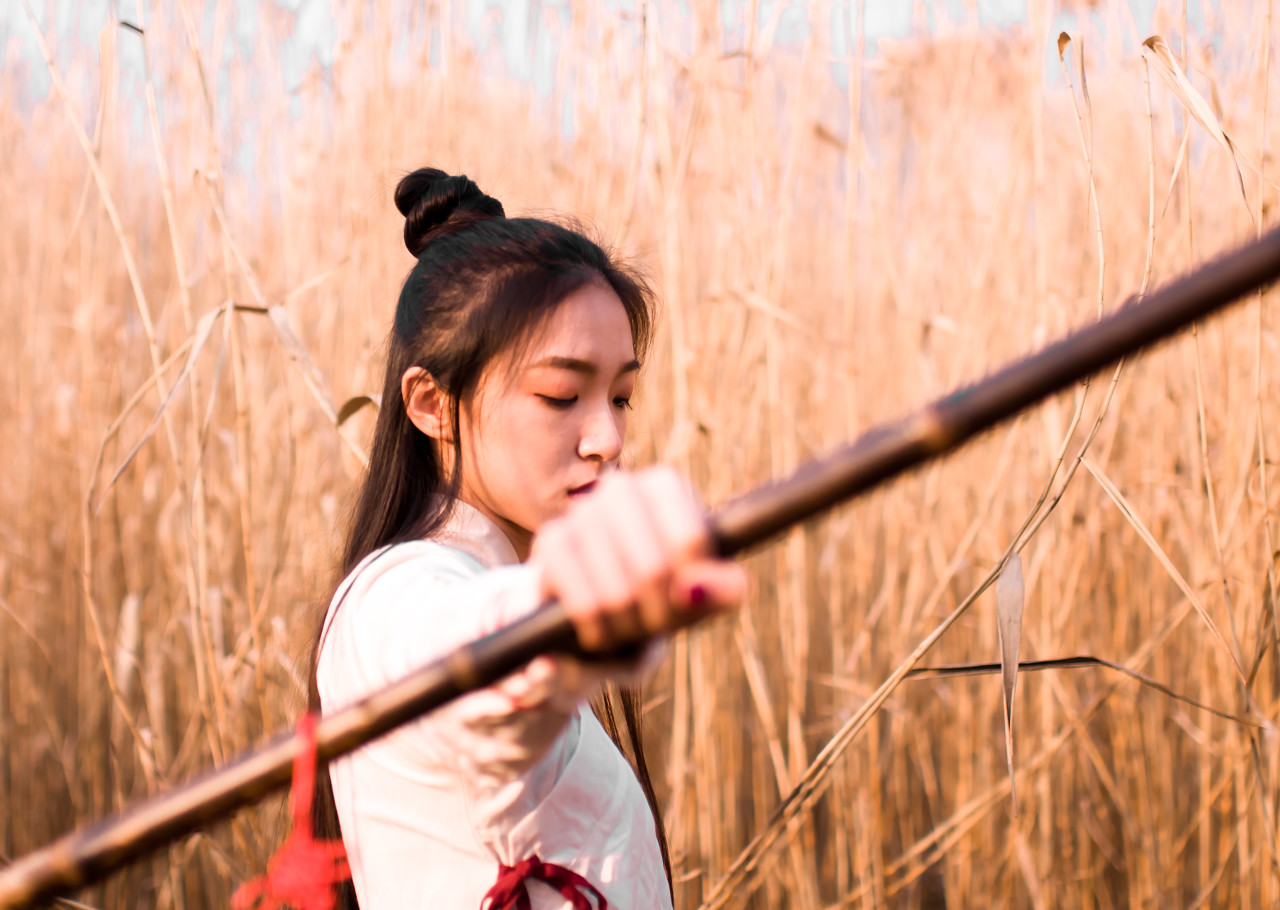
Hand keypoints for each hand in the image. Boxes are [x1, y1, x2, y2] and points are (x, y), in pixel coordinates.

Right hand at [530, 465, 747, 651]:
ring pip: (617, 594)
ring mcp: (579, 513)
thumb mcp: (706, 596)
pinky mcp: (549, 544)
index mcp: (664, 485)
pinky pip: (583, 605)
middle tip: (653, 620)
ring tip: (626, 623)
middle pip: (653, 570)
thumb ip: (723, 592)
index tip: (685, 597)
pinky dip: (597, 631)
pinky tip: (597, 628)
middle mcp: (619, 487)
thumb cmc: (663, 594)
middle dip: (658, 614)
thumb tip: (692, 590)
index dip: (692, 587)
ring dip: (626, 627)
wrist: (596, 611)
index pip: (691, 541)